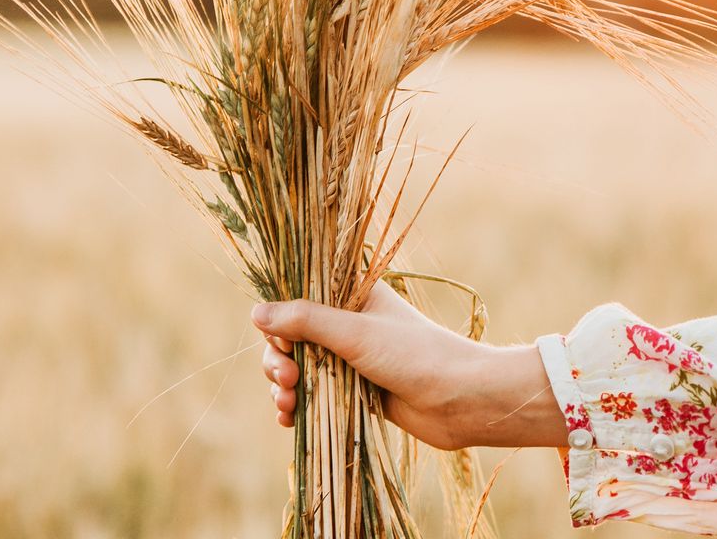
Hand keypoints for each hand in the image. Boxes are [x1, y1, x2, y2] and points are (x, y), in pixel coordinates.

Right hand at [252, 281, 566, 449]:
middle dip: (278, 360)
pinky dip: (297, 406)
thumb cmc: (414, 356)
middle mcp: (348, 323)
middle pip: (291, 337)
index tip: (283, 343)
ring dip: (283, 387)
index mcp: (351, 295)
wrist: (461, 401)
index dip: (280, 322)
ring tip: (287, 405)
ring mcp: (350, 358)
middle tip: (287, 379)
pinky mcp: (355, 390)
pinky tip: (289, 420)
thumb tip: (255, 312)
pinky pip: (314, 395)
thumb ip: (306, 321)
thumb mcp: (355, 333)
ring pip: (299, 368)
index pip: (297, 299)